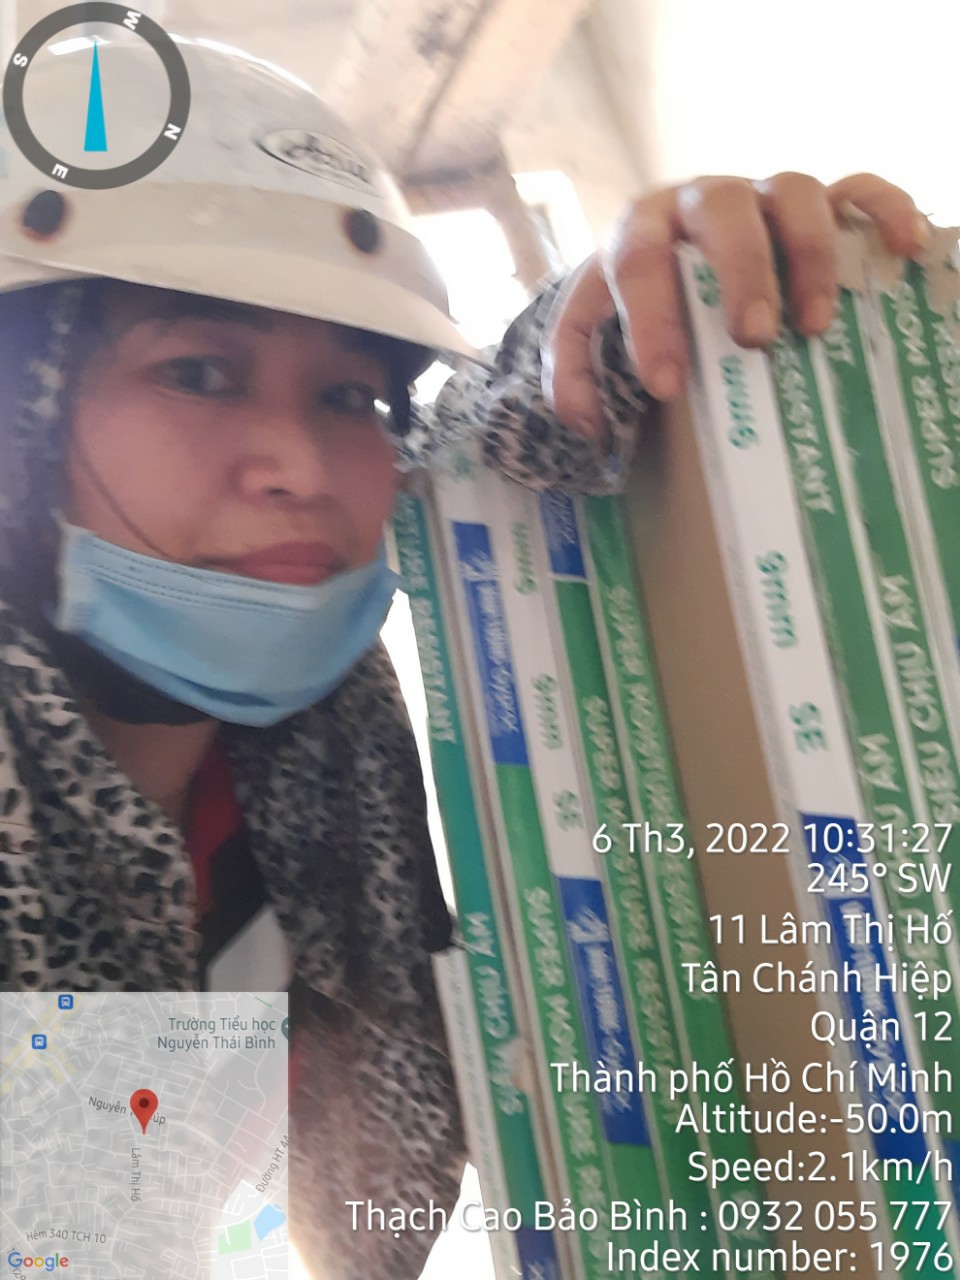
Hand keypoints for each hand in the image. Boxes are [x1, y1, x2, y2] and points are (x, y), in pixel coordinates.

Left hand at [542, 172, 930, 441]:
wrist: (670, 244)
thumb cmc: (637, 298)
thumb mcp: (593, 328)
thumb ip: (574, 369)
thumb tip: (583, 422)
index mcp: (641, 228)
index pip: (638, 262)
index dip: (651, 320)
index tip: (666, 383)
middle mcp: (699, 201)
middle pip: (721, 211)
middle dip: (740, 274)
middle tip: (753, 340)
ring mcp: (760, 195)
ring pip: (792, 193)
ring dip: (807, 255)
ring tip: (813, 325)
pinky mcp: (814, 199)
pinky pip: (857, 188)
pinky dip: (883, 210)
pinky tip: (902, 249)